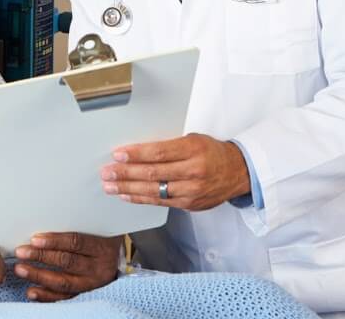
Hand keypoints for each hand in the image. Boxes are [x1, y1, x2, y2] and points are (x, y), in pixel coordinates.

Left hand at [13, 232, 120, 301]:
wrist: (120, 258)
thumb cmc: (104, 238)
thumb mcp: (98, 227)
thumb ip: (79, 223)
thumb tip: (48, 214)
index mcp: (103, 247)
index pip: (76, 243)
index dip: (55, 241)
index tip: (35, 238)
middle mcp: (99, 267)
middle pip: (67, 262)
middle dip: (41, 257)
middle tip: (21, 252)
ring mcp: (92, 283)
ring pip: (63, 282)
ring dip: (39, 276)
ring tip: (20, 269)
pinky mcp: (85, 294)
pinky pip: (64, 298)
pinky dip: (46, 296)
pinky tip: (31, 291)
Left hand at [100, 133, 249, 210]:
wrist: (238, 172)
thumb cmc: (212, 152)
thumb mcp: (193, 140)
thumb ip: (169, 146)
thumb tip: (137, 151)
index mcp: (193, 150)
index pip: (159, 153)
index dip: (136, 155)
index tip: (118, 154)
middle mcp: (193, 172)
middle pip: (153, 174)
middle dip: (126, 173)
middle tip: (107, 172)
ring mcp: (192, 191)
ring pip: (154, 191)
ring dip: (128, 189)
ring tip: (110, 186)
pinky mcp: (189, 205)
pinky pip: (160, 202)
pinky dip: (140, 199)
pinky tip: (126, 196)